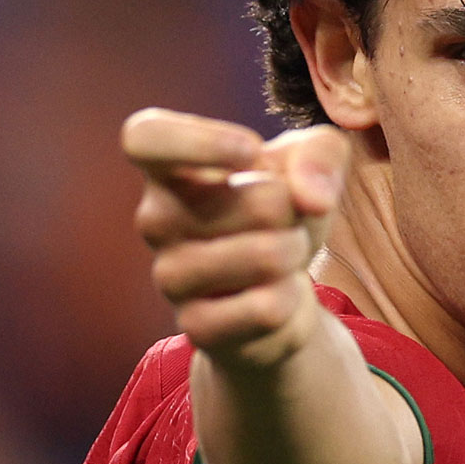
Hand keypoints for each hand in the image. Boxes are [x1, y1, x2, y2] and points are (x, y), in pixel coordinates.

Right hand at [122, 108, 349, 366]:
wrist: (280, 293)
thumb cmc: (282, 213)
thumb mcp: (313, 163)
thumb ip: (320, 156)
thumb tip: (312, 198)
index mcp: (170, 168)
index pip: (144, 137)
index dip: (199, 140)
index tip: (251, 150)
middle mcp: (156, 219)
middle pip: (258, 200)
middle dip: (296, 210)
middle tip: (286, 218)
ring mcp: (170, 276)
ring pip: (267, 256)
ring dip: (294, 253)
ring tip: (281, 255)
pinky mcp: (194, 326)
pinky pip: (267, 308)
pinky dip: (290, 300)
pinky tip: (273, 295)